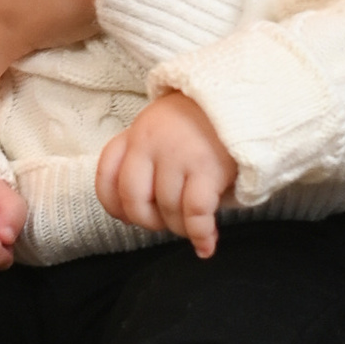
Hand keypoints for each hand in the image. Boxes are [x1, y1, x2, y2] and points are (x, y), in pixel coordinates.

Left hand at [95, 91, 238, 257]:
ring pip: (167, 209)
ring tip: (191, 227)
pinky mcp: (208, 168)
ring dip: (179, 228)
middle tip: (163, 223)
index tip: (126, 217)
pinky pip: (195, 213)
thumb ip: (141, 158)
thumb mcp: (159, 128)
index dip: (113, 204)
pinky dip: (200, 235)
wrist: (238, 98)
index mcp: (135, 134)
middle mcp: (150, 144)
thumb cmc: (197, 122)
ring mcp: (178, 156)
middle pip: (133, 199)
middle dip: (147, 221)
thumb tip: (129, 211)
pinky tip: (205, 245)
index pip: (106, 174)